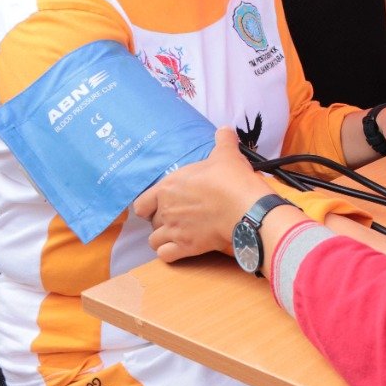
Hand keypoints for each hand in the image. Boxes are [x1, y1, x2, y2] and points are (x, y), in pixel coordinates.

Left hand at [134, 128, 271, 262]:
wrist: (244, 207)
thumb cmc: (231, 180)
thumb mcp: (226, 154)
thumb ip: (222, 141)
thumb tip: (225, 129)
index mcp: (168, 188)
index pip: (141, 203)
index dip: (148, 205)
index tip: (159, 205)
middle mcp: (166, 210)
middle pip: (150, 222)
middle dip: (161, 222)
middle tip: (177, 219)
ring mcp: (174, 230)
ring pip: (154, 241)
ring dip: (163, 239)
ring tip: (178, 235)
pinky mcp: (186, 248)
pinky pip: (165, 256)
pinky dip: (170, 254)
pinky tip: (181, 249)